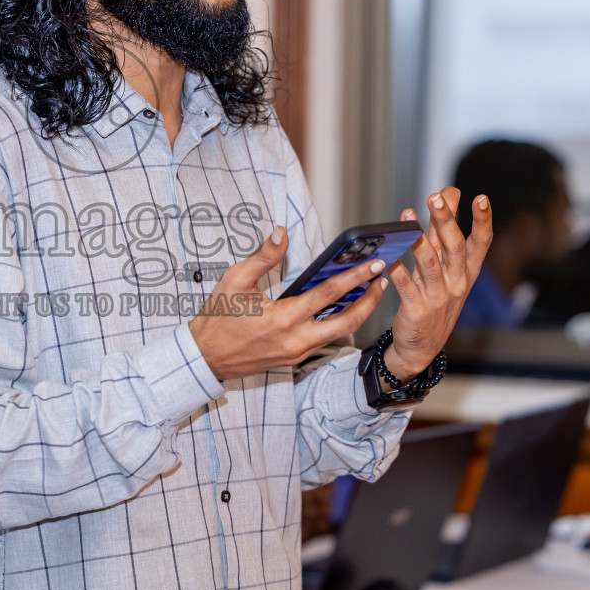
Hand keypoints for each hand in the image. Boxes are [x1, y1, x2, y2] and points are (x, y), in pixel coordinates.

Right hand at [189, 226, 388, 381]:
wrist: (206, 357)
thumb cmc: (218, 316)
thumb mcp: (235, 280)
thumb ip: (262, 256)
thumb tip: (280, 232)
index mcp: (283, 317)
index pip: (329, 293)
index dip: (355, 277)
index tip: (375, 263)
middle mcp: (296, 338)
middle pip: (347, 320)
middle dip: (369, 300)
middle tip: (383, 280)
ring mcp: (297, 351)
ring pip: (339, 332)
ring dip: (357, 312)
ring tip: (369, 291)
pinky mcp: (294, 357)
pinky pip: (323, 338)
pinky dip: (337, 321)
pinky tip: (342, 305)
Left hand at [383, 188, 492, 381]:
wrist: (421, 346)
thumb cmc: (433, 298)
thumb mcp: (443, 266)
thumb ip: (443, 231)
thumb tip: (448, 194)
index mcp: (467, 272)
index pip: (481, 243)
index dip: (483, 221)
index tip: (481, 198)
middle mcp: (456, 283)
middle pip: (455, 248)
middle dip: (446, 221)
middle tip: (436, 197)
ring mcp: (437, 298)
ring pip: (430, 264)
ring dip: (418, 239)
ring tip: (406, 215)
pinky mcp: (417, 310)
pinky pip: (405, 285)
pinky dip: (395, 269)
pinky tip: (386, 254)